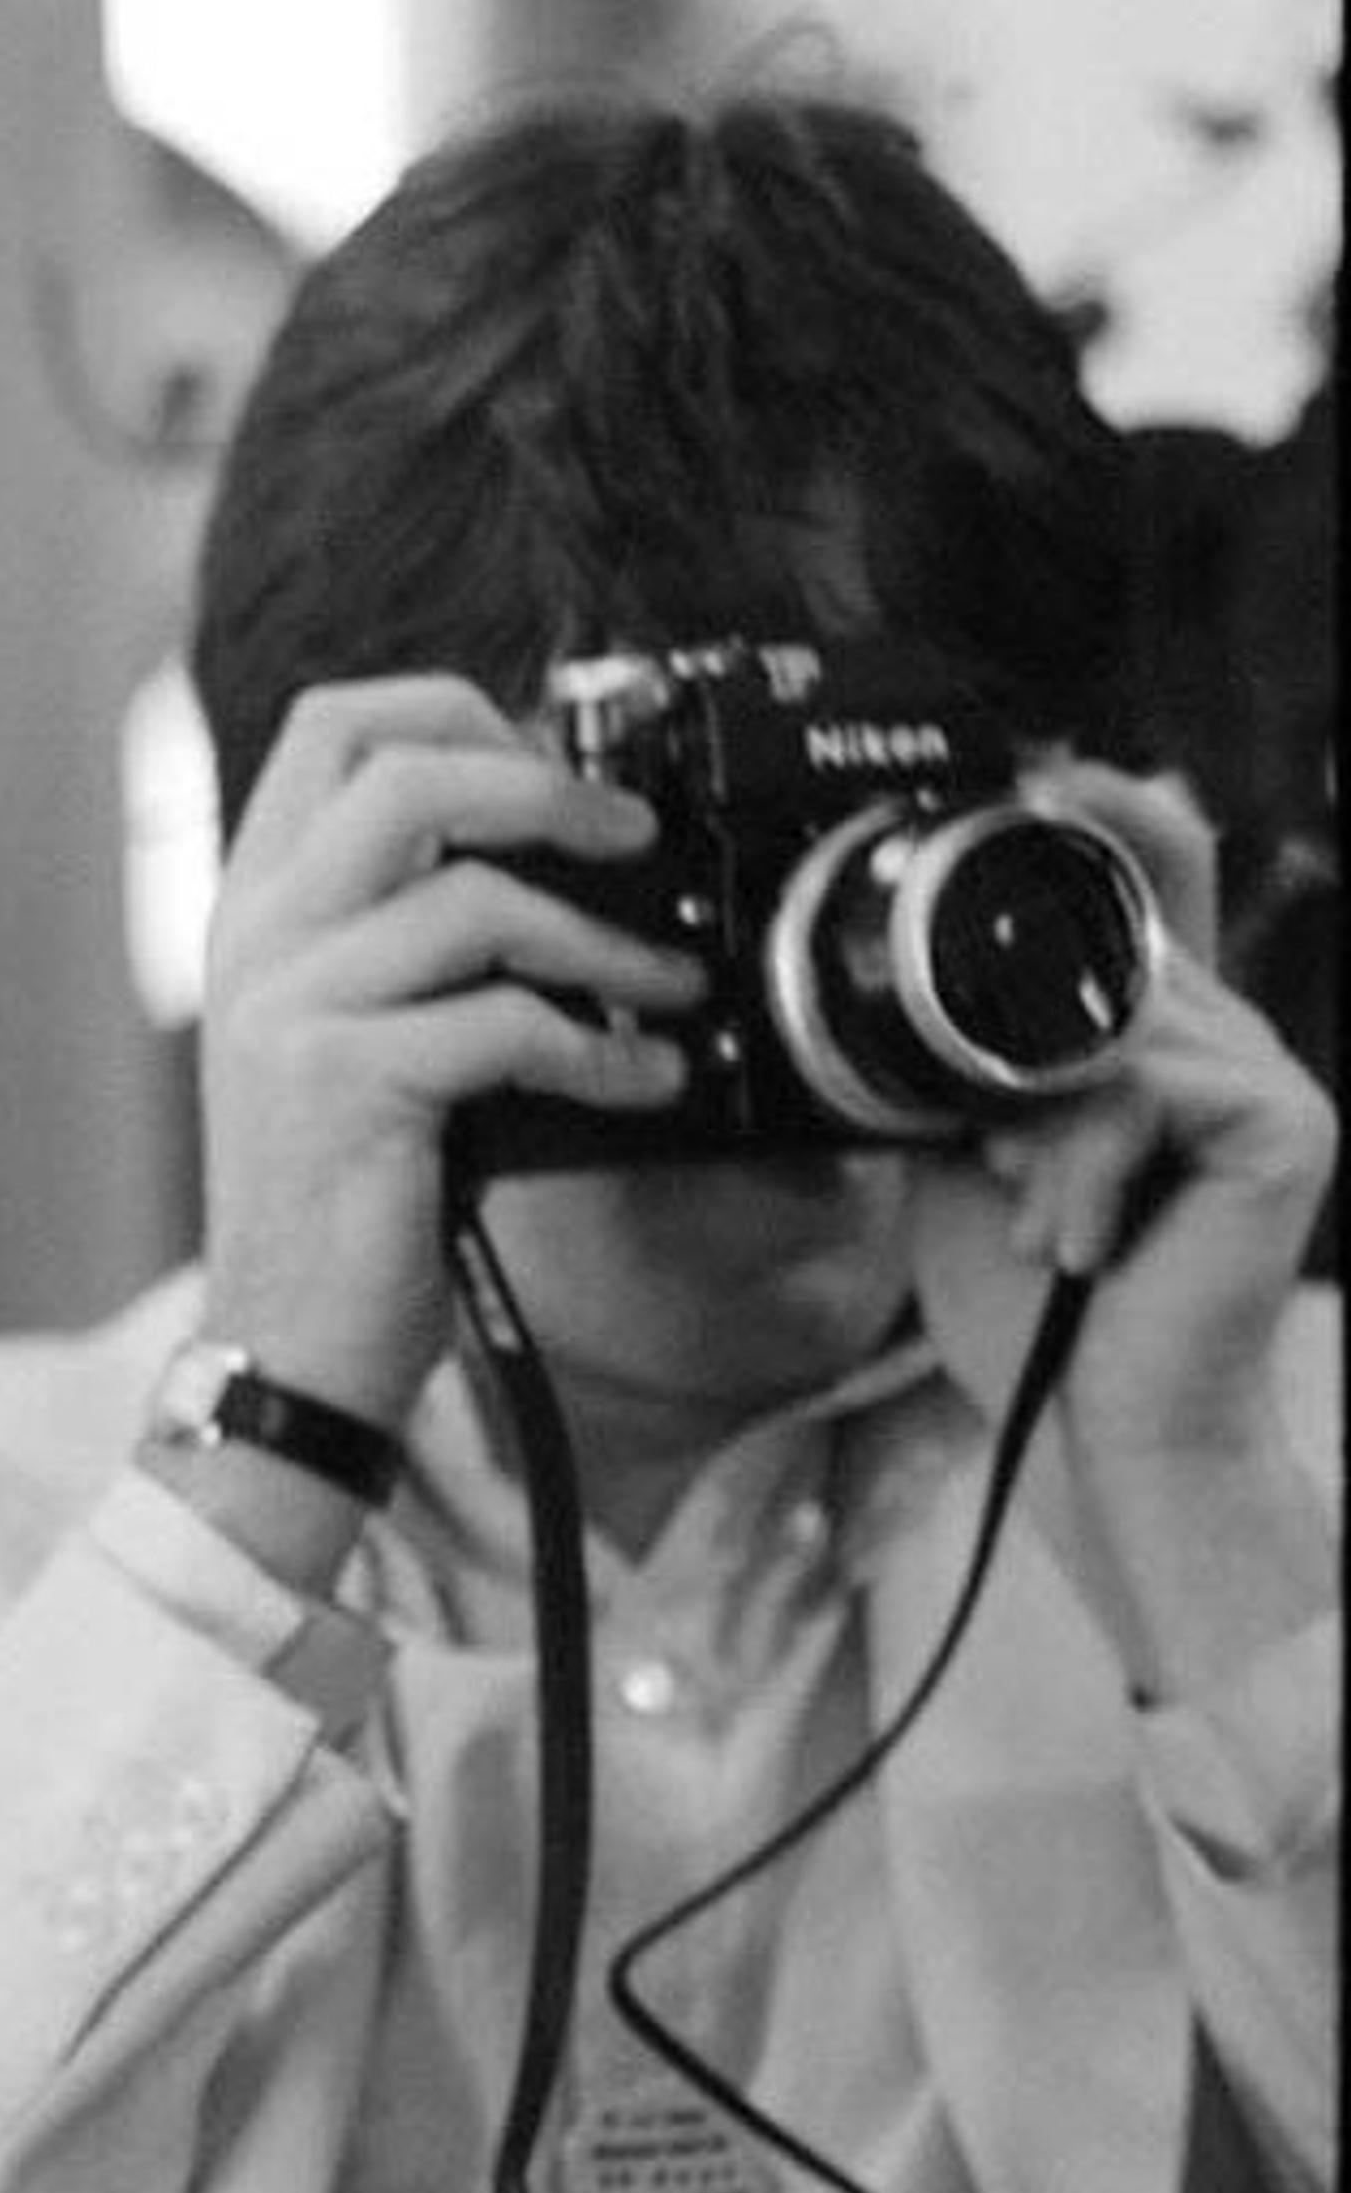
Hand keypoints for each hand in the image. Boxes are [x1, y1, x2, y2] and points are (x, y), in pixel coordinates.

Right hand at [195, 675, 712, 1429]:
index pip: (333, 727)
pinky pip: (507, 1021)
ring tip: (669, 985)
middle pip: (405, 771)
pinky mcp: (345, 1082)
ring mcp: (292, 1005)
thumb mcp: (348, 1032)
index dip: (454, 710)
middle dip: (546, 786)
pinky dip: (602, 1047)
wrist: (286, 1340)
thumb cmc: (341, 1193)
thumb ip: (406, 934)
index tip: (544, 761)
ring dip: (605, 938)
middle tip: (631, 833)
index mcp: (255, 903)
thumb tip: (556, 853)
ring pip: (474, 895)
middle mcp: (259, 936)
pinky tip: (643, 1076)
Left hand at [907, 761, 1337, 1455]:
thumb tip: (905, 967)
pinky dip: (1077, 1159)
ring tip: (1025, 1207)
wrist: (1089, 1422)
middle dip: (1011, 1055)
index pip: (1156, 870)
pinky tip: (1071, 1233)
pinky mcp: (1287, 1122)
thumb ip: (963, 1047)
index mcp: (1156, 1033)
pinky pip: (1144, 1081)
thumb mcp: (965, 1141)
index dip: (1106, 804)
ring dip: (1033, 1125)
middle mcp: (1227, 1036)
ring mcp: (1269, 1074)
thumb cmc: (1029, 1296)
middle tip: (990, 1161)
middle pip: (1109, 946)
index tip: (1034, 769)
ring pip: (1108, 1023)